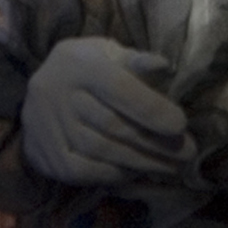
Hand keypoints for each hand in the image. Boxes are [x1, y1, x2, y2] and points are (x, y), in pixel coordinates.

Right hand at [21, 36, 196, 185]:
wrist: (41, 88)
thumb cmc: (85, 67)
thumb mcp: (107, 53)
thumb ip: (136, 61)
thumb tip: (164, 66)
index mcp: (78, 62)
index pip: (118, 88)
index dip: (151, 109)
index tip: (181, 125)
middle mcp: (57, 91)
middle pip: (113, 125)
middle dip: (155, 142)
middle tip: (187, 153)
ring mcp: (45, 124)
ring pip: (100, 150)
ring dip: (141, 163)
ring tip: (171, 168)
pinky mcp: (40, 152)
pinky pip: (80, 170)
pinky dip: (111, 175)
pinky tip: (134, 173)